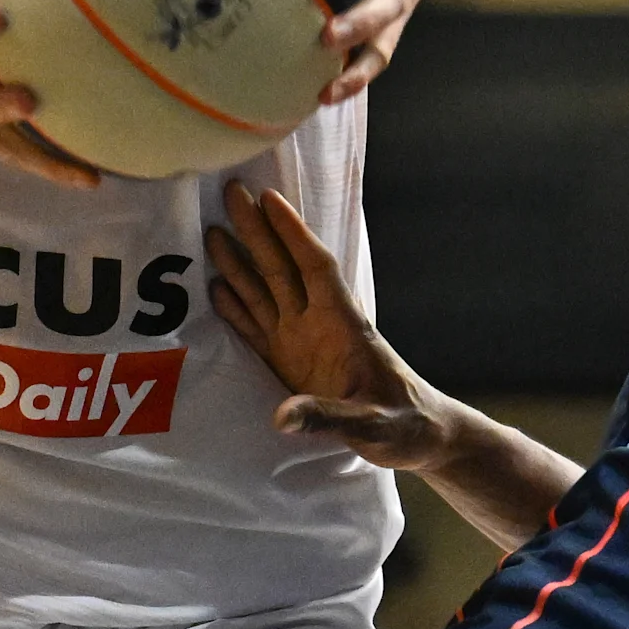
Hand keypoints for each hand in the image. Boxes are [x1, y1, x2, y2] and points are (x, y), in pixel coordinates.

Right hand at [207, 180, 452, 471]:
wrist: (415, 436)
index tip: (270, 199)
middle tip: (231, 191)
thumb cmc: (404, 424)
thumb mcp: (373, 425)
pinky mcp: (289, 363)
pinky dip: (236, 309)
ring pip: (266, 292)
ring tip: (212, 231)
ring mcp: (301, 341)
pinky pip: (257, 328)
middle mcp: (319, 324)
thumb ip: (328, 416)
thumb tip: (281, 416)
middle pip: (283, 268)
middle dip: (258, 231)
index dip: (294, 234)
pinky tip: (215, 288)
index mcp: (344, 326)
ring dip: (240, 263)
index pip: (316, 268)